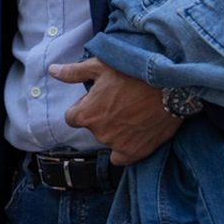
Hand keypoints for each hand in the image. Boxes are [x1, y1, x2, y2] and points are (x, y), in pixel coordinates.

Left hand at [52, 58, 181, 165]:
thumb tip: (52, 71)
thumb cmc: (133, 73)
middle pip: (92, 128)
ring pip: (107, 140)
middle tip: (119, 102)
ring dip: (114, 130)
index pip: (72, 117)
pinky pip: (121, 158)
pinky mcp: (136, 152)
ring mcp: (117, 145)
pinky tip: (133, 133)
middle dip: (100, 117)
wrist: (171, 86)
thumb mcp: (100, 66)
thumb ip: (73, 72)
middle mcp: (99, 133)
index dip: (84, 107)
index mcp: (86, 114)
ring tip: (131, 113)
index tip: (98, 99)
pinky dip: (124, 148)